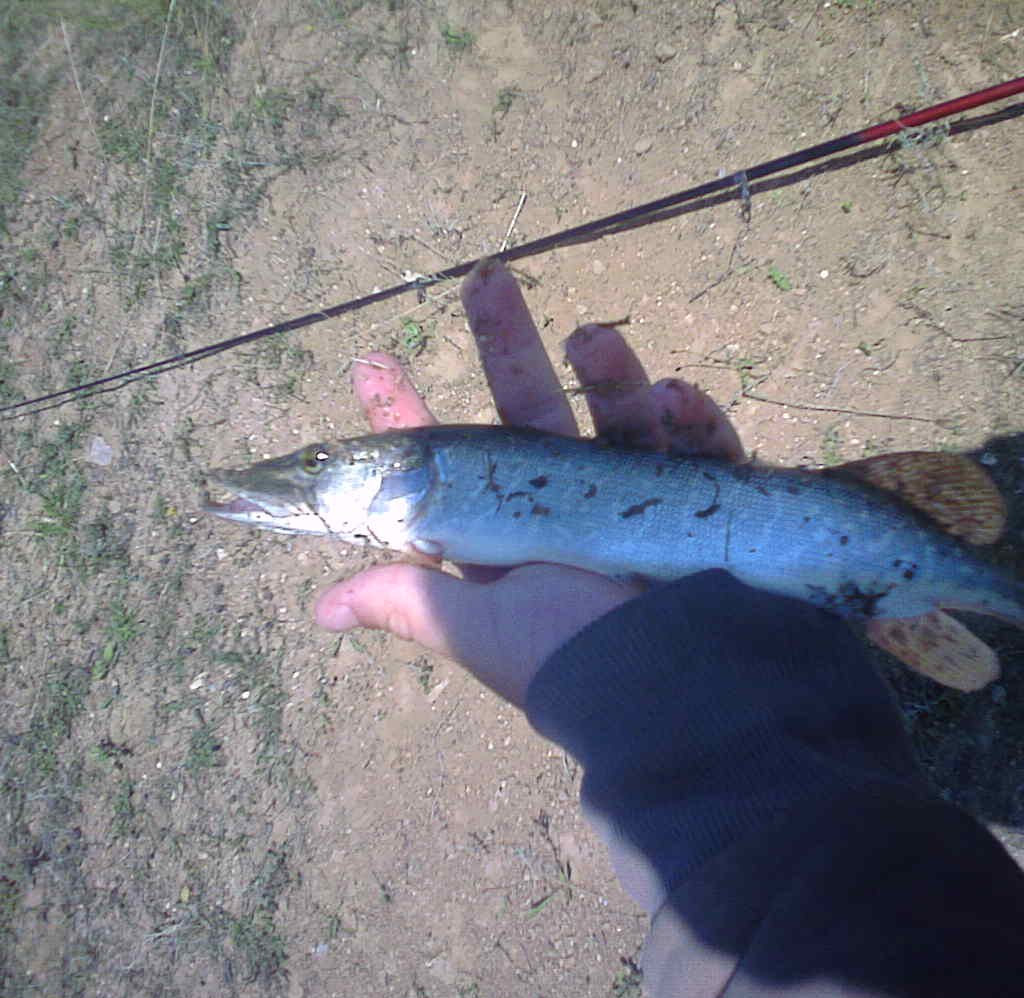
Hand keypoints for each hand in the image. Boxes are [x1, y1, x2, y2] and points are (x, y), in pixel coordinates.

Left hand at [315, 258, 743, 707]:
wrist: (676, 692)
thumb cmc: (567, 657)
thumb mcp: (474, 628)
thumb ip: (407, 600)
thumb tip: (320, 607)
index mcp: (505, 541)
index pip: (446, 470)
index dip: (408, 418)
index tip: (374, 362)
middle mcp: (566, 514)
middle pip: (530, 414)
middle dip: (505, 346)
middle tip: (484, 281)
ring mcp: (637, 506)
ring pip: (618, 416)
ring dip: (608, 371)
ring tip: (592, 337)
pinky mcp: (703, 506)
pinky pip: (698, 449)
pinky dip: (690, 418)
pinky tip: (674, 397)